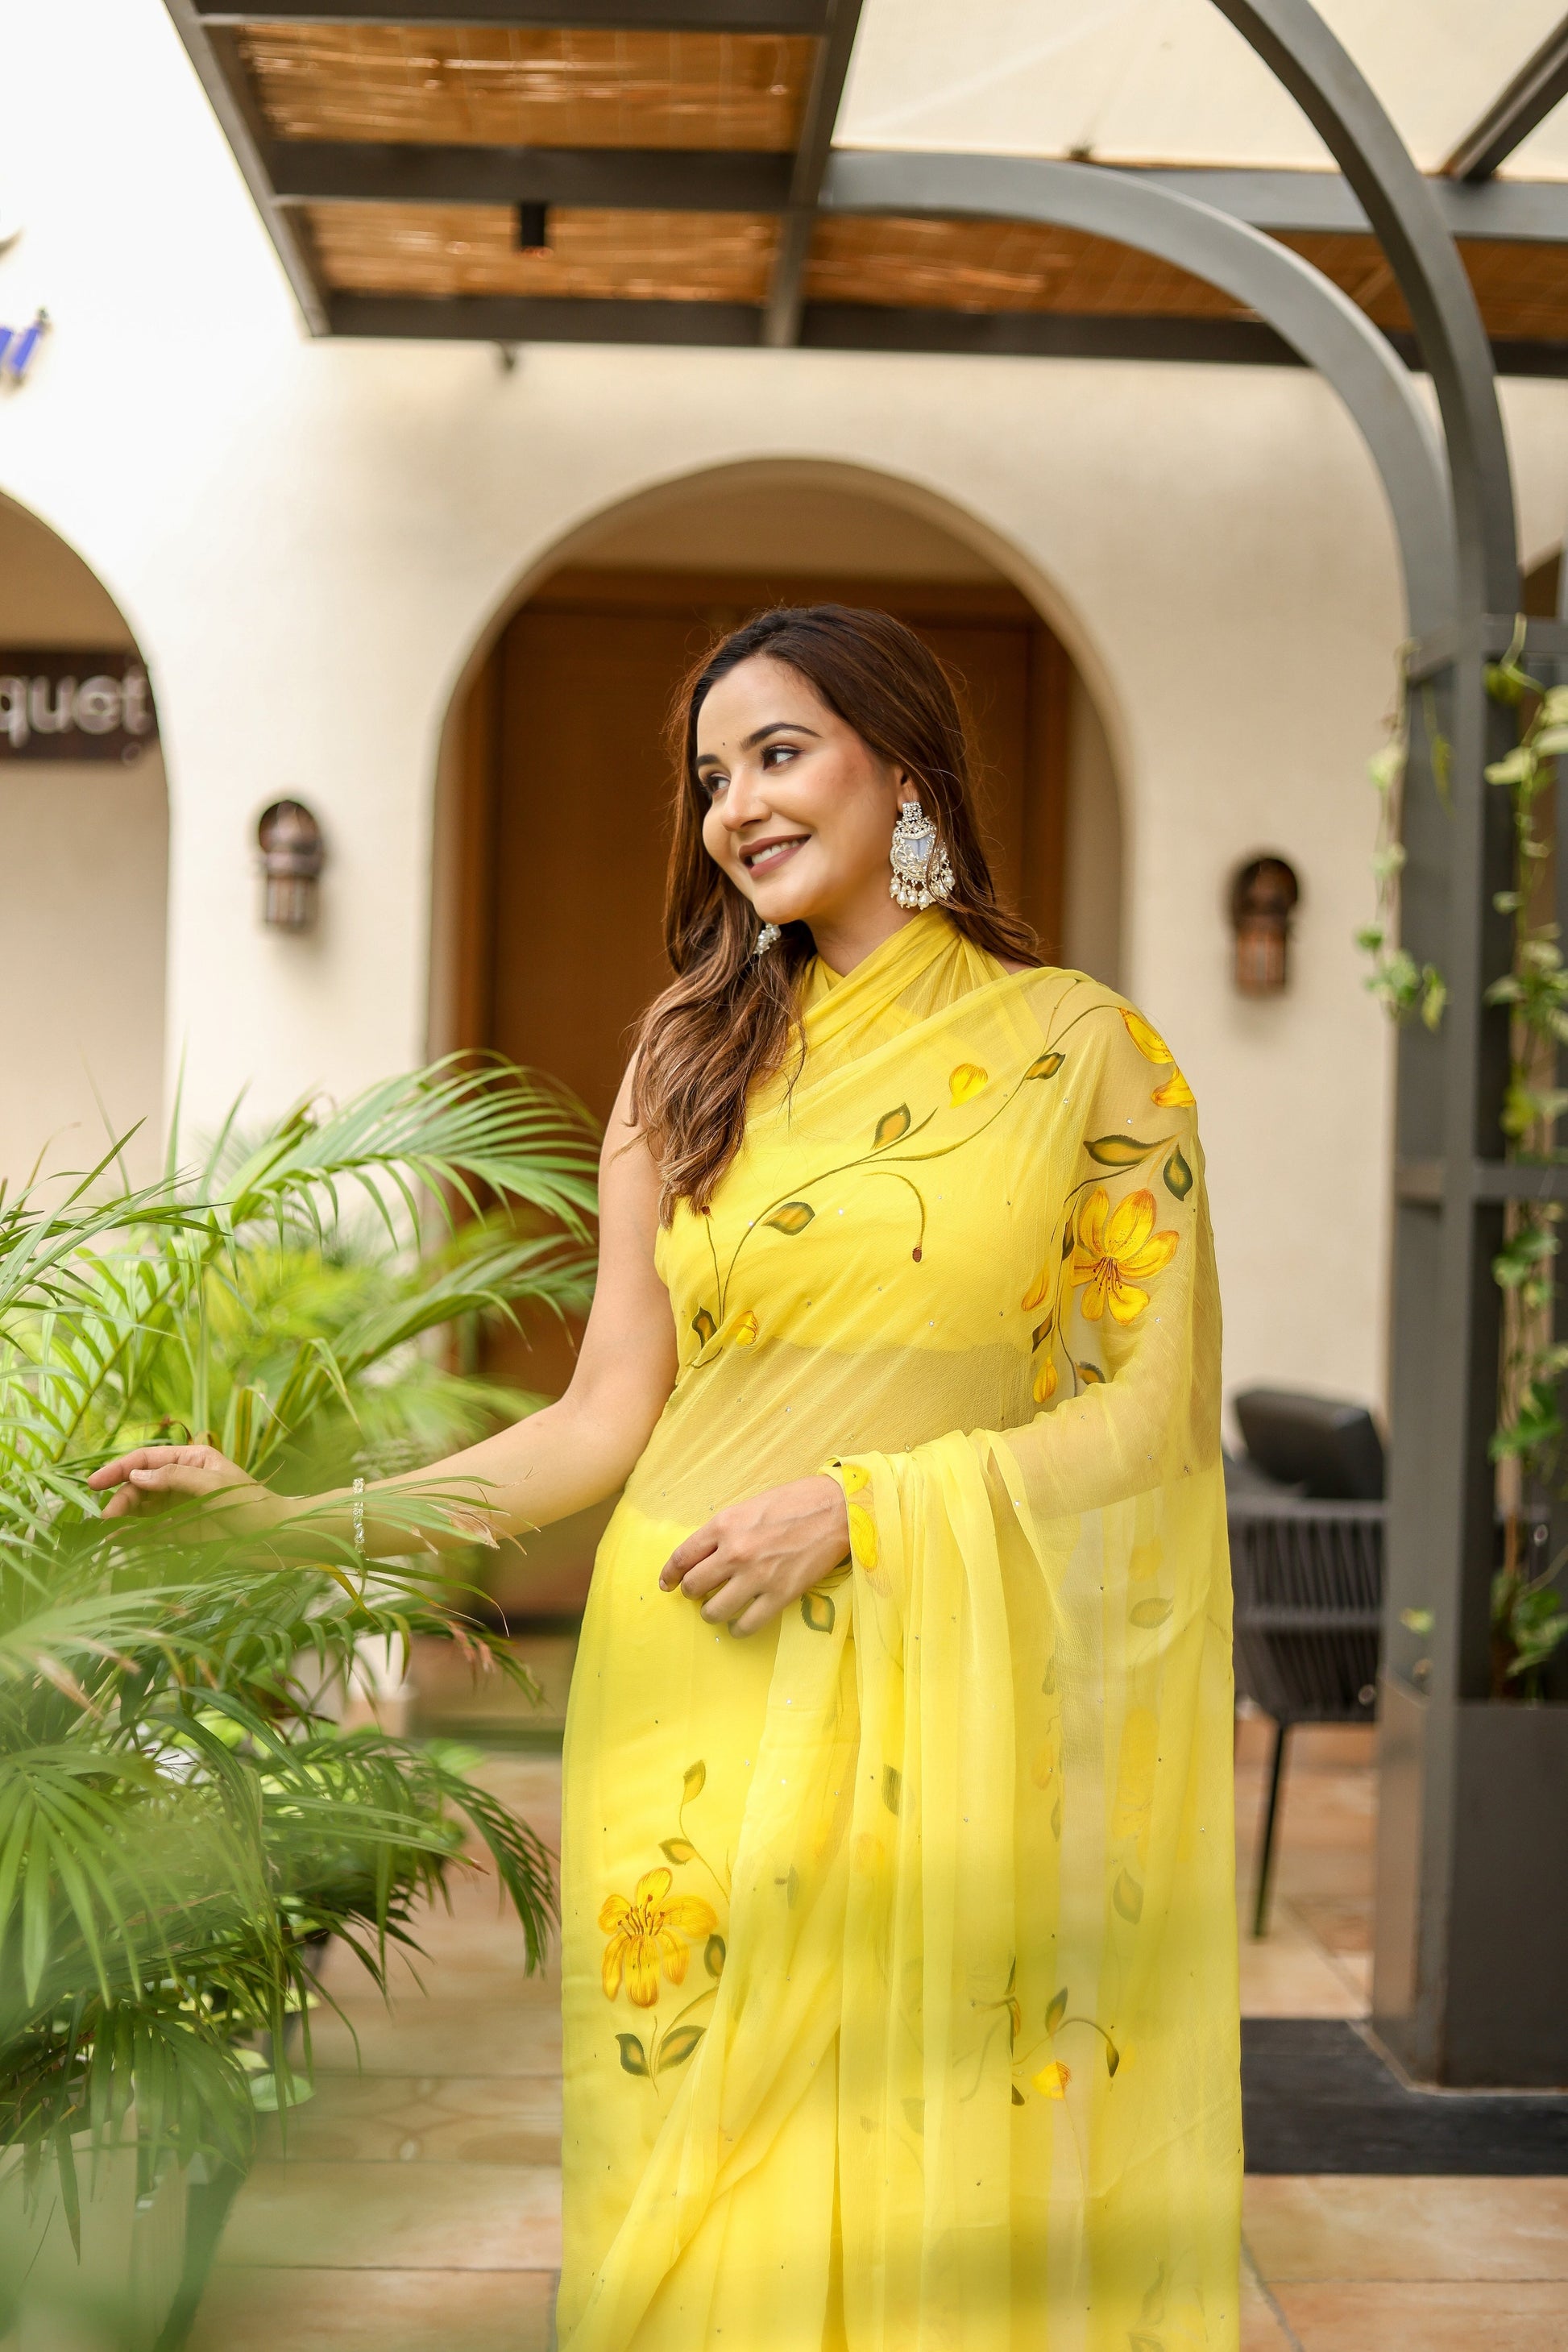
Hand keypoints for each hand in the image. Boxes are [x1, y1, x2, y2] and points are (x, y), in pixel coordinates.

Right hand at [87, 1443, 278, 1530]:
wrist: (277, 1538)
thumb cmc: (252, 1504)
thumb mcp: (213, 1485)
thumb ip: (174, 1478)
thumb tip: (136, 1474)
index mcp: (192, 1459)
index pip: (147, 1459)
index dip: (118, 1468)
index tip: (94, 1482)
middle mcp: (183, 1480)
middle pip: (141, 1485)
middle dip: (122, 1498)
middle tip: (106, 1517)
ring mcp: (181, 1507)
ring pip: (143, 1509)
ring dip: (124, 1518)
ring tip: (107, 1531)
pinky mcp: (183, 1532)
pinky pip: (152, 1531)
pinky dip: (135, 1535)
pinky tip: (119, 1541)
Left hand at [658, 1474, 849, 1637]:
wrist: (837, 1511)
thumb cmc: (794, 1502)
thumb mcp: (749, 1506)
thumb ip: (725, 1530)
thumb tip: (705, 1554)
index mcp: (724, 1525)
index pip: (683, 1557)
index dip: (670, 1574)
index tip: (667, 1584)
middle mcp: (735, 1552)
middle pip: (694, 1586)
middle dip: (692, 1593)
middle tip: (700, 1594)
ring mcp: (757, 1576)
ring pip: (714, 1611)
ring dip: (712, 1613)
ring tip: (719, 1609)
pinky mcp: (780, 1595)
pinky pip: (746, 1625)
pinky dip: (738, 1629)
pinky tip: (740, 1623)